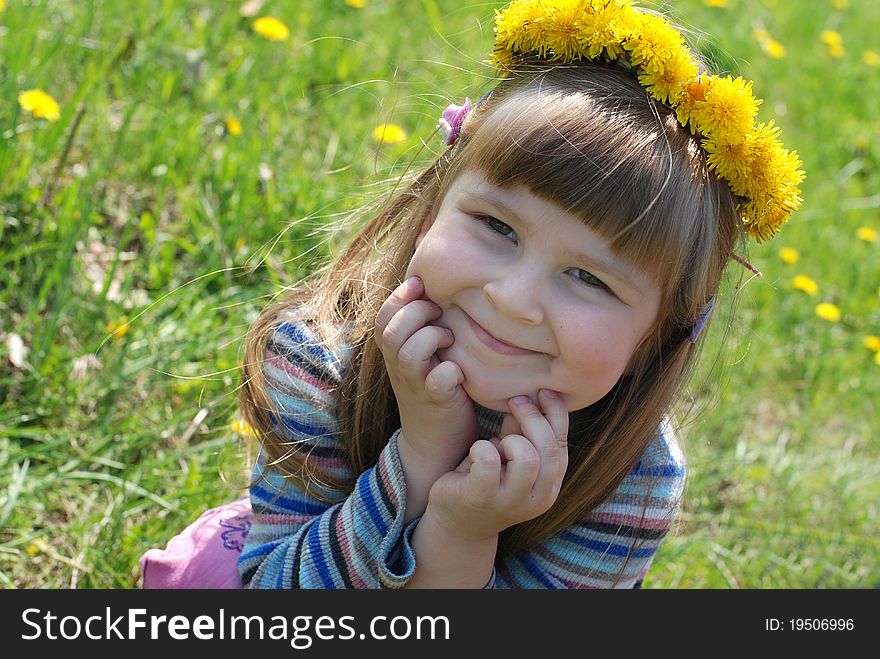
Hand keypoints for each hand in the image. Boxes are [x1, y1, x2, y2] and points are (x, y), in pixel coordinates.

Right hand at [374, 276, 478, 470]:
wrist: (434, 443)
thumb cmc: (434, 390)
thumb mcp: (420, 358)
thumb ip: (419, 330)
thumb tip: (431, 290)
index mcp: (394, 355)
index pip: (382, 319)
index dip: (397, 297)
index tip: (419, 283)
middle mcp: (400, 369)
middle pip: (392, 332)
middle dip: (416, 312)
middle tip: (439, 312)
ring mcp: (417, 386)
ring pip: (409, 353)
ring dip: (431, 337)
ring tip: (448, 339)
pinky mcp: (438, 402)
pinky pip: (438, 381)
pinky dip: (449, 371)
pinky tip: (459, 370)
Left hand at [424, 389, 568, 540]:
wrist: (457, 523)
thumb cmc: (487, 481)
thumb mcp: (510, 456)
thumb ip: (523, 432)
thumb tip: (530, 397)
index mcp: (550, 485)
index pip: (563, 444)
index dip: (556, 413)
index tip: (542, 391)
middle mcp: (538, 498)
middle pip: (548, 449)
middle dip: (532, 418)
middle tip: (514, 401)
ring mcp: (510, 502)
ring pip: (527, 458)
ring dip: (510, 440)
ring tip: (496, 442)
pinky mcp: (481, 498)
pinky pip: (488, 462)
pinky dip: (482, 448)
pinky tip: (475, 451)